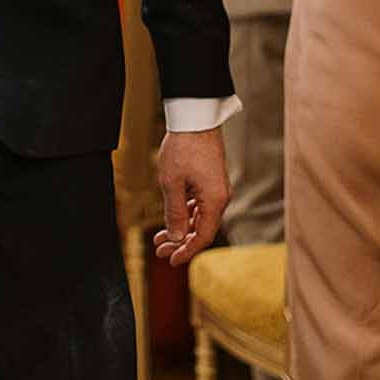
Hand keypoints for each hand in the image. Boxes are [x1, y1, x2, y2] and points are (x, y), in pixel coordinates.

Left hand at [153, 127, 229, 266]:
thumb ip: (175, 214)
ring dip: (181, 228)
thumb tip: (177, 238)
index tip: (170, 260)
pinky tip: (173, 217)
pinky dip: (186, 213)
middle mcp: (220, 198)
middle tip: (159, 250)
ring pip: (200, 217)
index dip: (187, 252)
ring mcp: (216, 189)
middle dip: (180, 242)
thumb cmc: (183, 148)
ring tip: (160, 236)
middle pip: (202, 229)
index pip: (203, 237)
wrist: (195, 118)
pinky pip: (200, 205)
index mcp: (214, 201)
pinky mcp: (211, 181)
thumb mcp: (172, 184)